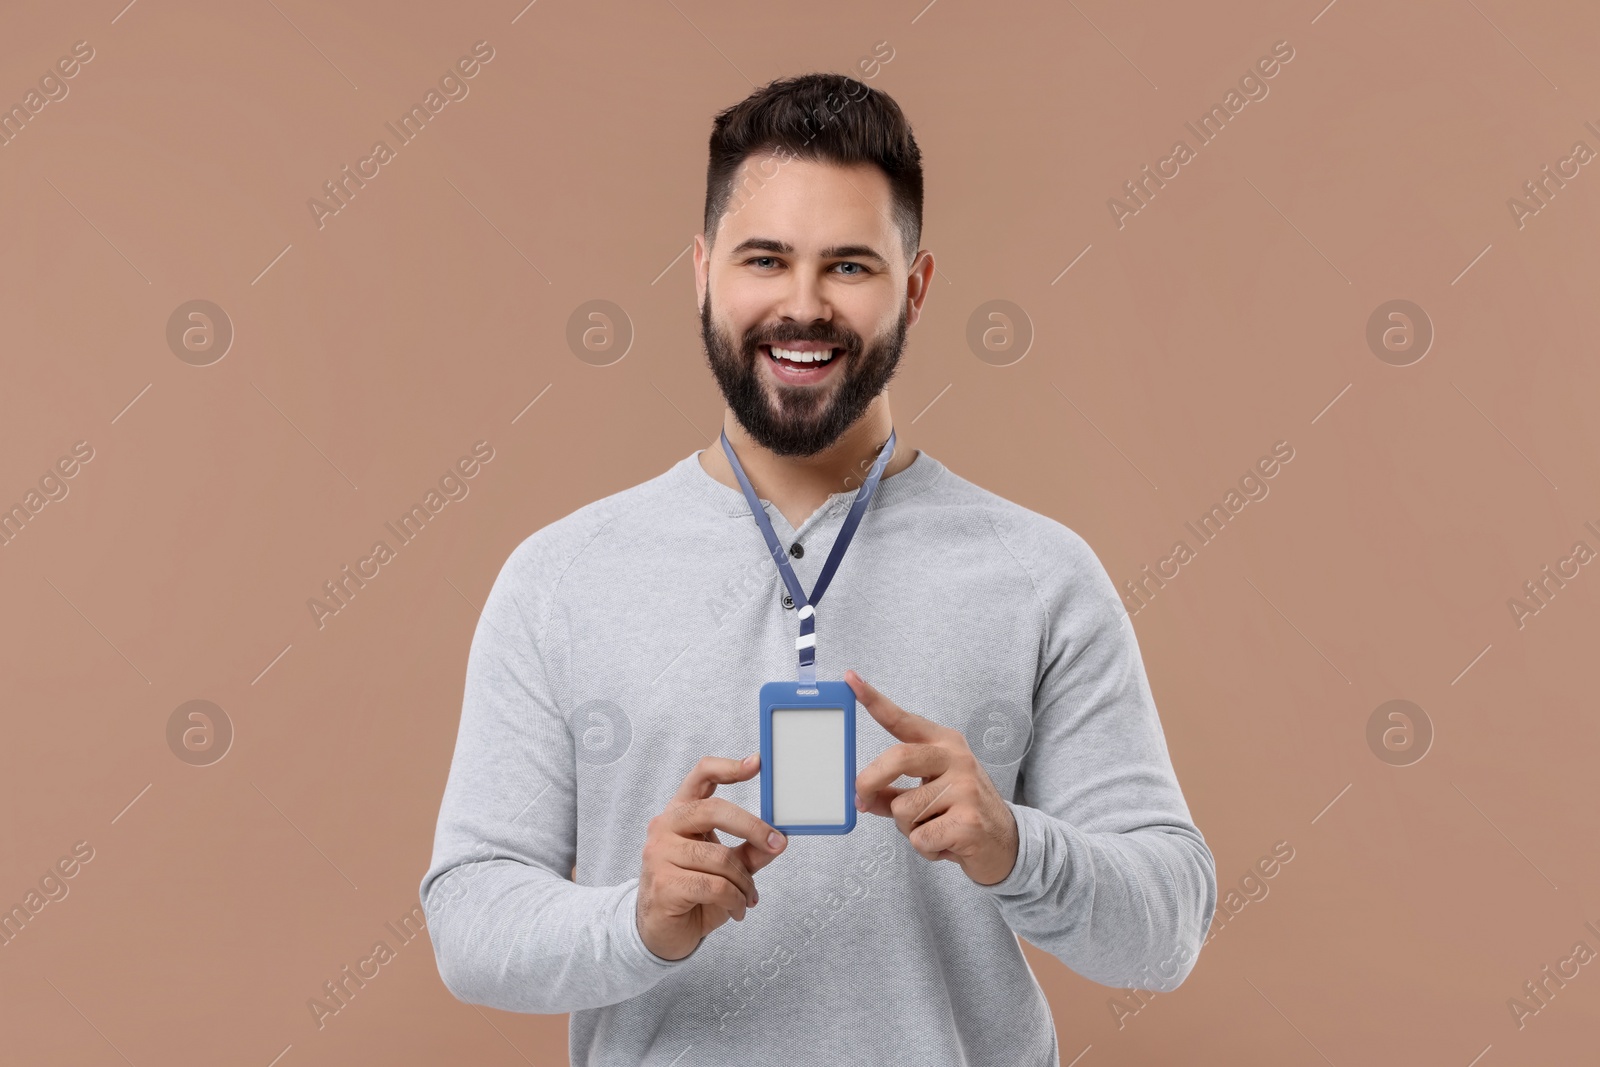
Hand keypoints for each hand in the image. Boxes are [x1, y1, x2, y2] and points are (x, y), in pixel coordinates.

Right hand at [636, 753, 787, 960]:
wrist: (661, 933)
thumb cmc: (692, 894)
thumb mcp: (726, 868)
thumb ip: (749, 851)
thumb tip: (778, 839)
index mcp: (680, 814)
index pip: (700, 776)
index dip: (728, 767)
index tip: (757, 764)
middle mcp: (664, 827)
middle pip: (713, 810)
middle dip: (752, 826)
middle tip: (777, 843)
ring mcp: (659, 855)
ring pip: (720, 858)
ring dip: (744, 882)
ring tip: (748, 897)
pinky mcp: (664, 885)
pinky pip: (715, 886)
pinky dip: (735, 900)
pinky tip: (737, 909)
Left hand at [847, 670, 1019, 886]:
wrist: (1006, 843)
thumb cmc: (959, 812)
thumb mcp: (927, 794)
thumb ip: (892, 791)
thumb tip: (860, 796)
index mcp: (944, 743)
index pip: (903, 719)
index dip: (874, 700)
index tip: (850, 679)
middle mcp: (956, 758)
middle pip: (897, 758)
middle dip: (870, 781)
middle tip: (862, 799)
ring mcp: (965, 788)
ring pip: (903, 808)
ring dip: (908, 828)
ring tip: (933, 829)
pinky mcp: (968, 821)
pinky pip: (919, 837)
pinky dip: (925, 848)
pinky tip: (945, 844)